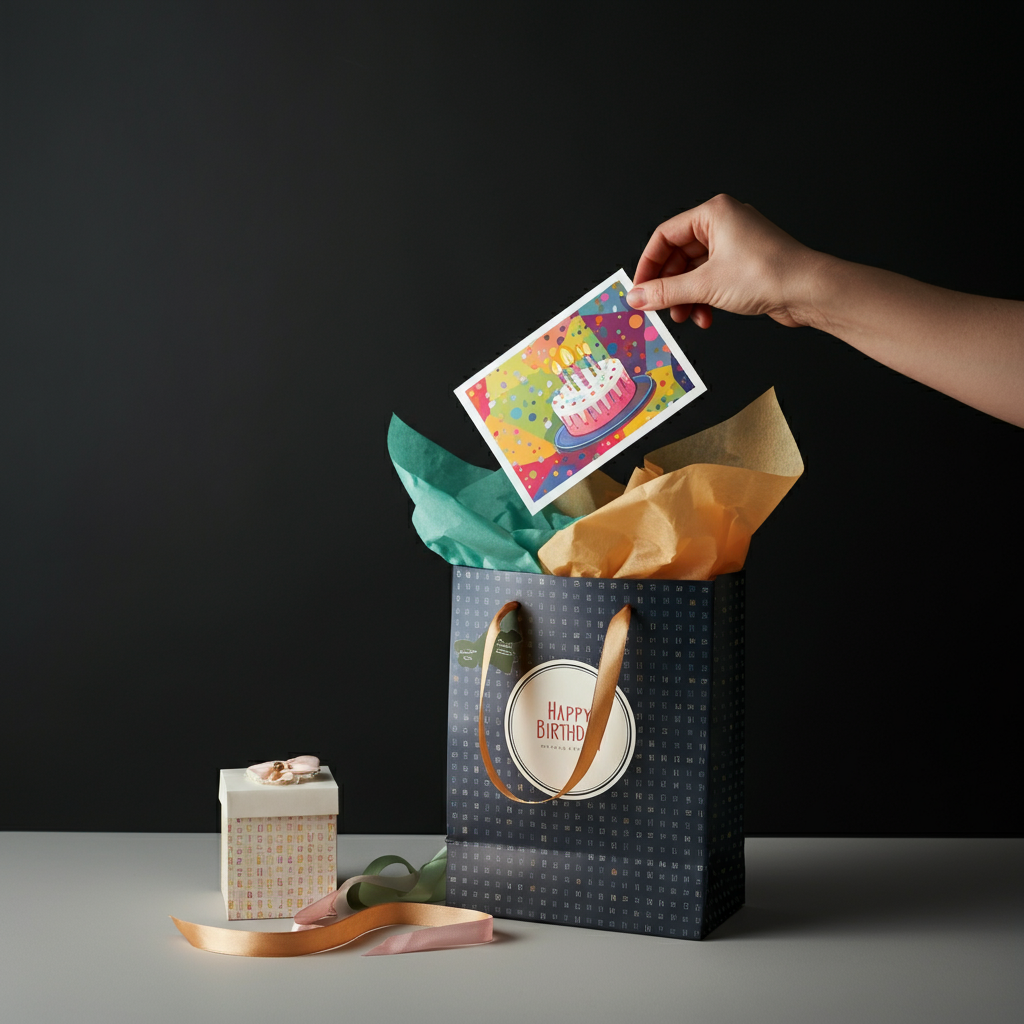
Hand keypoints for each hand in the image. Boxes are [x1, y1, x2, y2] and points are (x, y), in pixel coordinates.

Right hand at [627, 193, 821, 328]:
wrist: (808, 290)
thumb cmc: (768, 273)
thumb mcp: (705, 285)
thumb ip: (666, 292)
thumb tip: (637, 297)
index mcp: (713, 214)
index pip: (665, 236)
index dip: (648, 265)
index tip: (639, 289)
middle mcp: (724, 224)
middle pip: (679, 255)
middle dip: (670, 287)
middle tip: (659, 309)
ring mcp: (735, 244)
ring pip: (694, 271)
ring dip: (687, 297)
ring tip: (685, 317)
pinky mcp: (744, 265)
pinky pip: (711, 279)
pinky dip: (704, 299)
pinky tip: (706, 316)